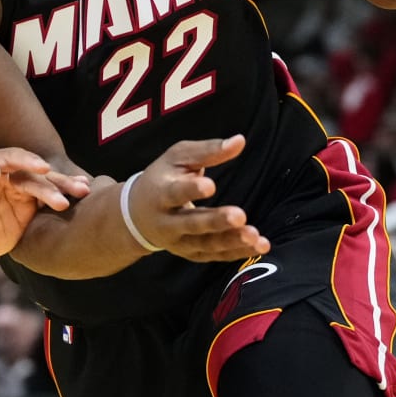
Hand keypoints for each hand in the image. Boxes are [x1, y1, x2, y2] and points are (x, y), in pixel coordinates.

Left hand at [0, 149, 92, 261]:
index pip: (13, 159)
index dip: (29, 162)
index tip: (44, 168)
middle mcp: (8, 174)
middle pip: (35, 173)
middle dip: (55, 179)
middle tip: (75, 188)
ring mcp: (19, 191)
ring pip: (45, 186)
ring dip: (64, 188)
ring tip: (83, 192)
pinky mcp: (28, 209)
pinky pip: (47, 203)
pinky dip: (63, 200)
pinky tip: (80, 200)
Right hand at [124, 135, 269, 262]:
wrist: (136, 215)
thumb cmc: (163, 178)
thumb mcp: (178, 157)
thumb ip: (208, 151)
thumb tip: (240, 140)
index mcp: (160, 193)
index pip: (174, 192)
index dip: (191, 190)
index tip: (210, 185)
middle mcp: (167, 222)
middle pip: (191, 224)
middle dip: (215, 221)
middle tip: (240, 216)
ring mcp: (179, 242)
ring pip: (206, 244)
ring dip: (231, 241)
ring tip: (255, 236)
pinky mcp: (192, 254)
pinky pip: (216, 256)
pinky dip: (237, 252)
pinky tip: (259, 246)